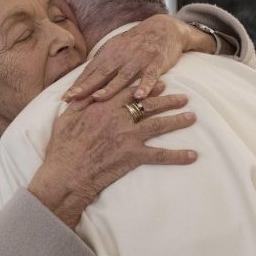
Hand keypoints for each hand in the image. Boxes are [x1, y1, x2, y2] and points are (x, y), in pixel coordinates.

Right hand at [30, 82, 197, 227]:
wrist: (67, 172)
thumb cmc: (62, 146)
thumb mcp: (66, 118)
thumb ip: (79, 103)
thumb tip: (82, 91)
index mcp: (105, 106)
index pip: (131, 92)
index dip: (148, 87)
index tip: (161, 83)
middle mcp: (121, 118)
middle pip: (150, 105)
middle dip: (169, 100)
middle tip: (184, 97)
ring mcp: (129, 136)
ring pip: (159, 124)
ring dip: (178, 120)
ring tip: (192, 117)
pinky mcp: (134, 155)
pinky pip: (161, 155)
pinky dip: (178, 155)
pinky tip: (192, 155)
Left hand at [63, 14, 216, 101]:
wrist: (163, 28)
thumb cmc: (136, 44)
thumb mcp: (116, 50)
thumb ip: (102, 66)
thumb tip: (82, 84)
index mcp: (110, 53)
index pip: (91, 71)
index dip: (78, 84)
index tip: (65, 97)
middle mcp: (122, 56)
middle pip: (102, 73)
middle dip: (87, 86)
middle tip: (73, 98)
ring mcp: (139, 59)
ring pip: (123, 76)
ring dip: (111, 87)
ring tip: (98, 98)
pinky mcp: (156, 62)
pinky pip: (150, 76)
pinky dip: (145, 86)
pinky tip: (140, 96)